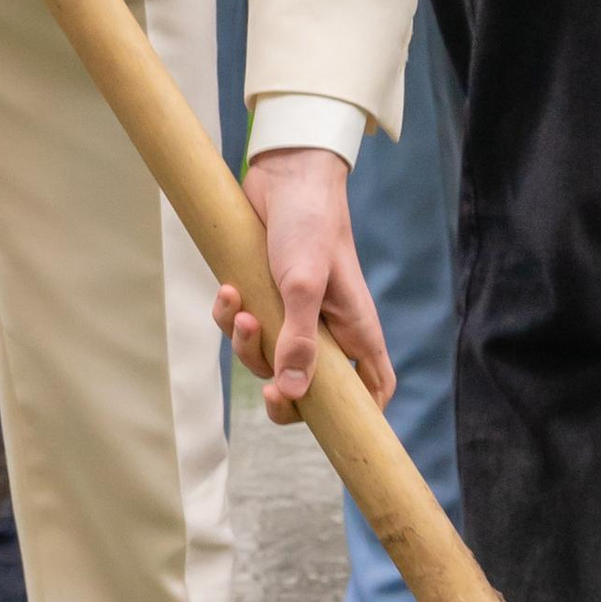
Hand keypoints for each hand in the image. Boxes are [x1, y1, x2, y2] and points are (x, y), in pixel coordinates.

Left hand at [217, 150, 395, 424]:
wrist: (283, 171)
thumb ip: (298, 340)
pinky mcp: (263, 294)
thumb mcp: (303, 284)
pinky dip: (229, 314)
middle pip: (310, 387)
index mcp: (355, 328)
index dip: (361, 416)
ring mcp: (294, 312)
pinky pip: (243, 325)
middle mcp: (327, 326)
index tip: (333, 429)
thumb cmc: (308, 223)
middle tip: (268, 394)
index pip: (372, 387)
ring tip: (240, 310)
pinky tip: (227, 289)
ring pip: (268, 358)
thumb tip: (293, 393)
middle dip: (284, 395)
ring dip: (247, 344)